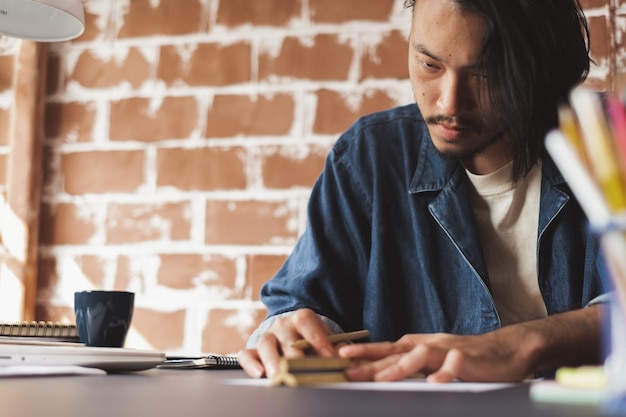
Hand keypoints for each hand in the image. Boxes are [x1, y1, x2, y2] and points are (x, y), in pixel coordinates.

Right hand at [237, 308, 336, 378]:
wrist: (290, 333)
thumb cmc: (312, 340)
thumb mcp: (325, 338)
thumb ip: (336, 346)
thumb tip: (350, 358)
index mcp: (301, 318)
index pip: (307, 323)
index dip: (318, 339)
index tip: (329, 357)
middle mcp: (282, 325)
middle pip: (286, 337)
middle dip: (295, 355)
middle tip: (302, 371)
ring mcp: (267, 336)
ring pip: (266, 344)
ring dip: (272, 360)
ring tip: (278, 375)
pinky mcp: (253, 349)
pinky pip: (246, 354)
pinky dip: (250, 364)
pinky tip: (259, 374)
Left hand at [339, 330, 532, 382]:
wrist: (506, 350)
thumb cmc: (467, 358)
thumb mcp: (434, 359)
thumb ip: (411, 364)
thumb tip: (383, 371)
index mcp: (419, 345)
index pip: (386, 348)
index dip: (364, 352)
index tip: (341, 356)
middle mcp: (429, 345)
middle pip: (395, 352)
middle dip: (370, 360)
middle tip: (347, 368)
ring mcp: (448, 351)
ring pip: (420, 356)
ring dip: (399, 367)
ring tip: (379, 379)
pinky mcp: (469, 360)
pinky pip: (455, 366)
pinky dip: (445, 374)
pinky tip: (435, 384)